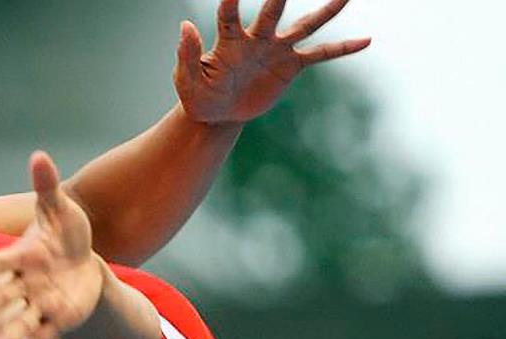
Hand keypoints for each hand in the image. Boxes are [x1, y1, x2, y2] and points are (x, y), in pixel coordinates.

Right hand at [0, 151, 103, 338]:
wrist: (84, 262)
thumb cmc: (67, 234)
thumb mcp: (60, 209)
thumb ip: (46, 186)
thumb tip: (39, 155)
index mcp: (23, 257)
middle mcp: (26, 283)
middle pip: (2, 298)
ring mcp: (40, 304)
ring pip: (18, 324)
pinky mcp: (56, 320)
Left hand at [174, 0, 370, 123]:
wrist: (217, 114)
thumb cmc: (199, 96)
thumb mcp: (187, 81)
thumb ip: (187, 55)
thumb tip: (184, 26)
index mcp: (228, 41)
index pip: (229, 15)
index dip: (231, 1)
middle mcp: (256, 39)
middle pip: (272, 11)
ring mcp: (276, 50)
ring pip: (304, 26)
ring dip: (325, 11)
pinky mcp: (290, 66)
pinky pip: (320, 54)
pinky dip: (342, 49)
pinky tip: (365, 41)